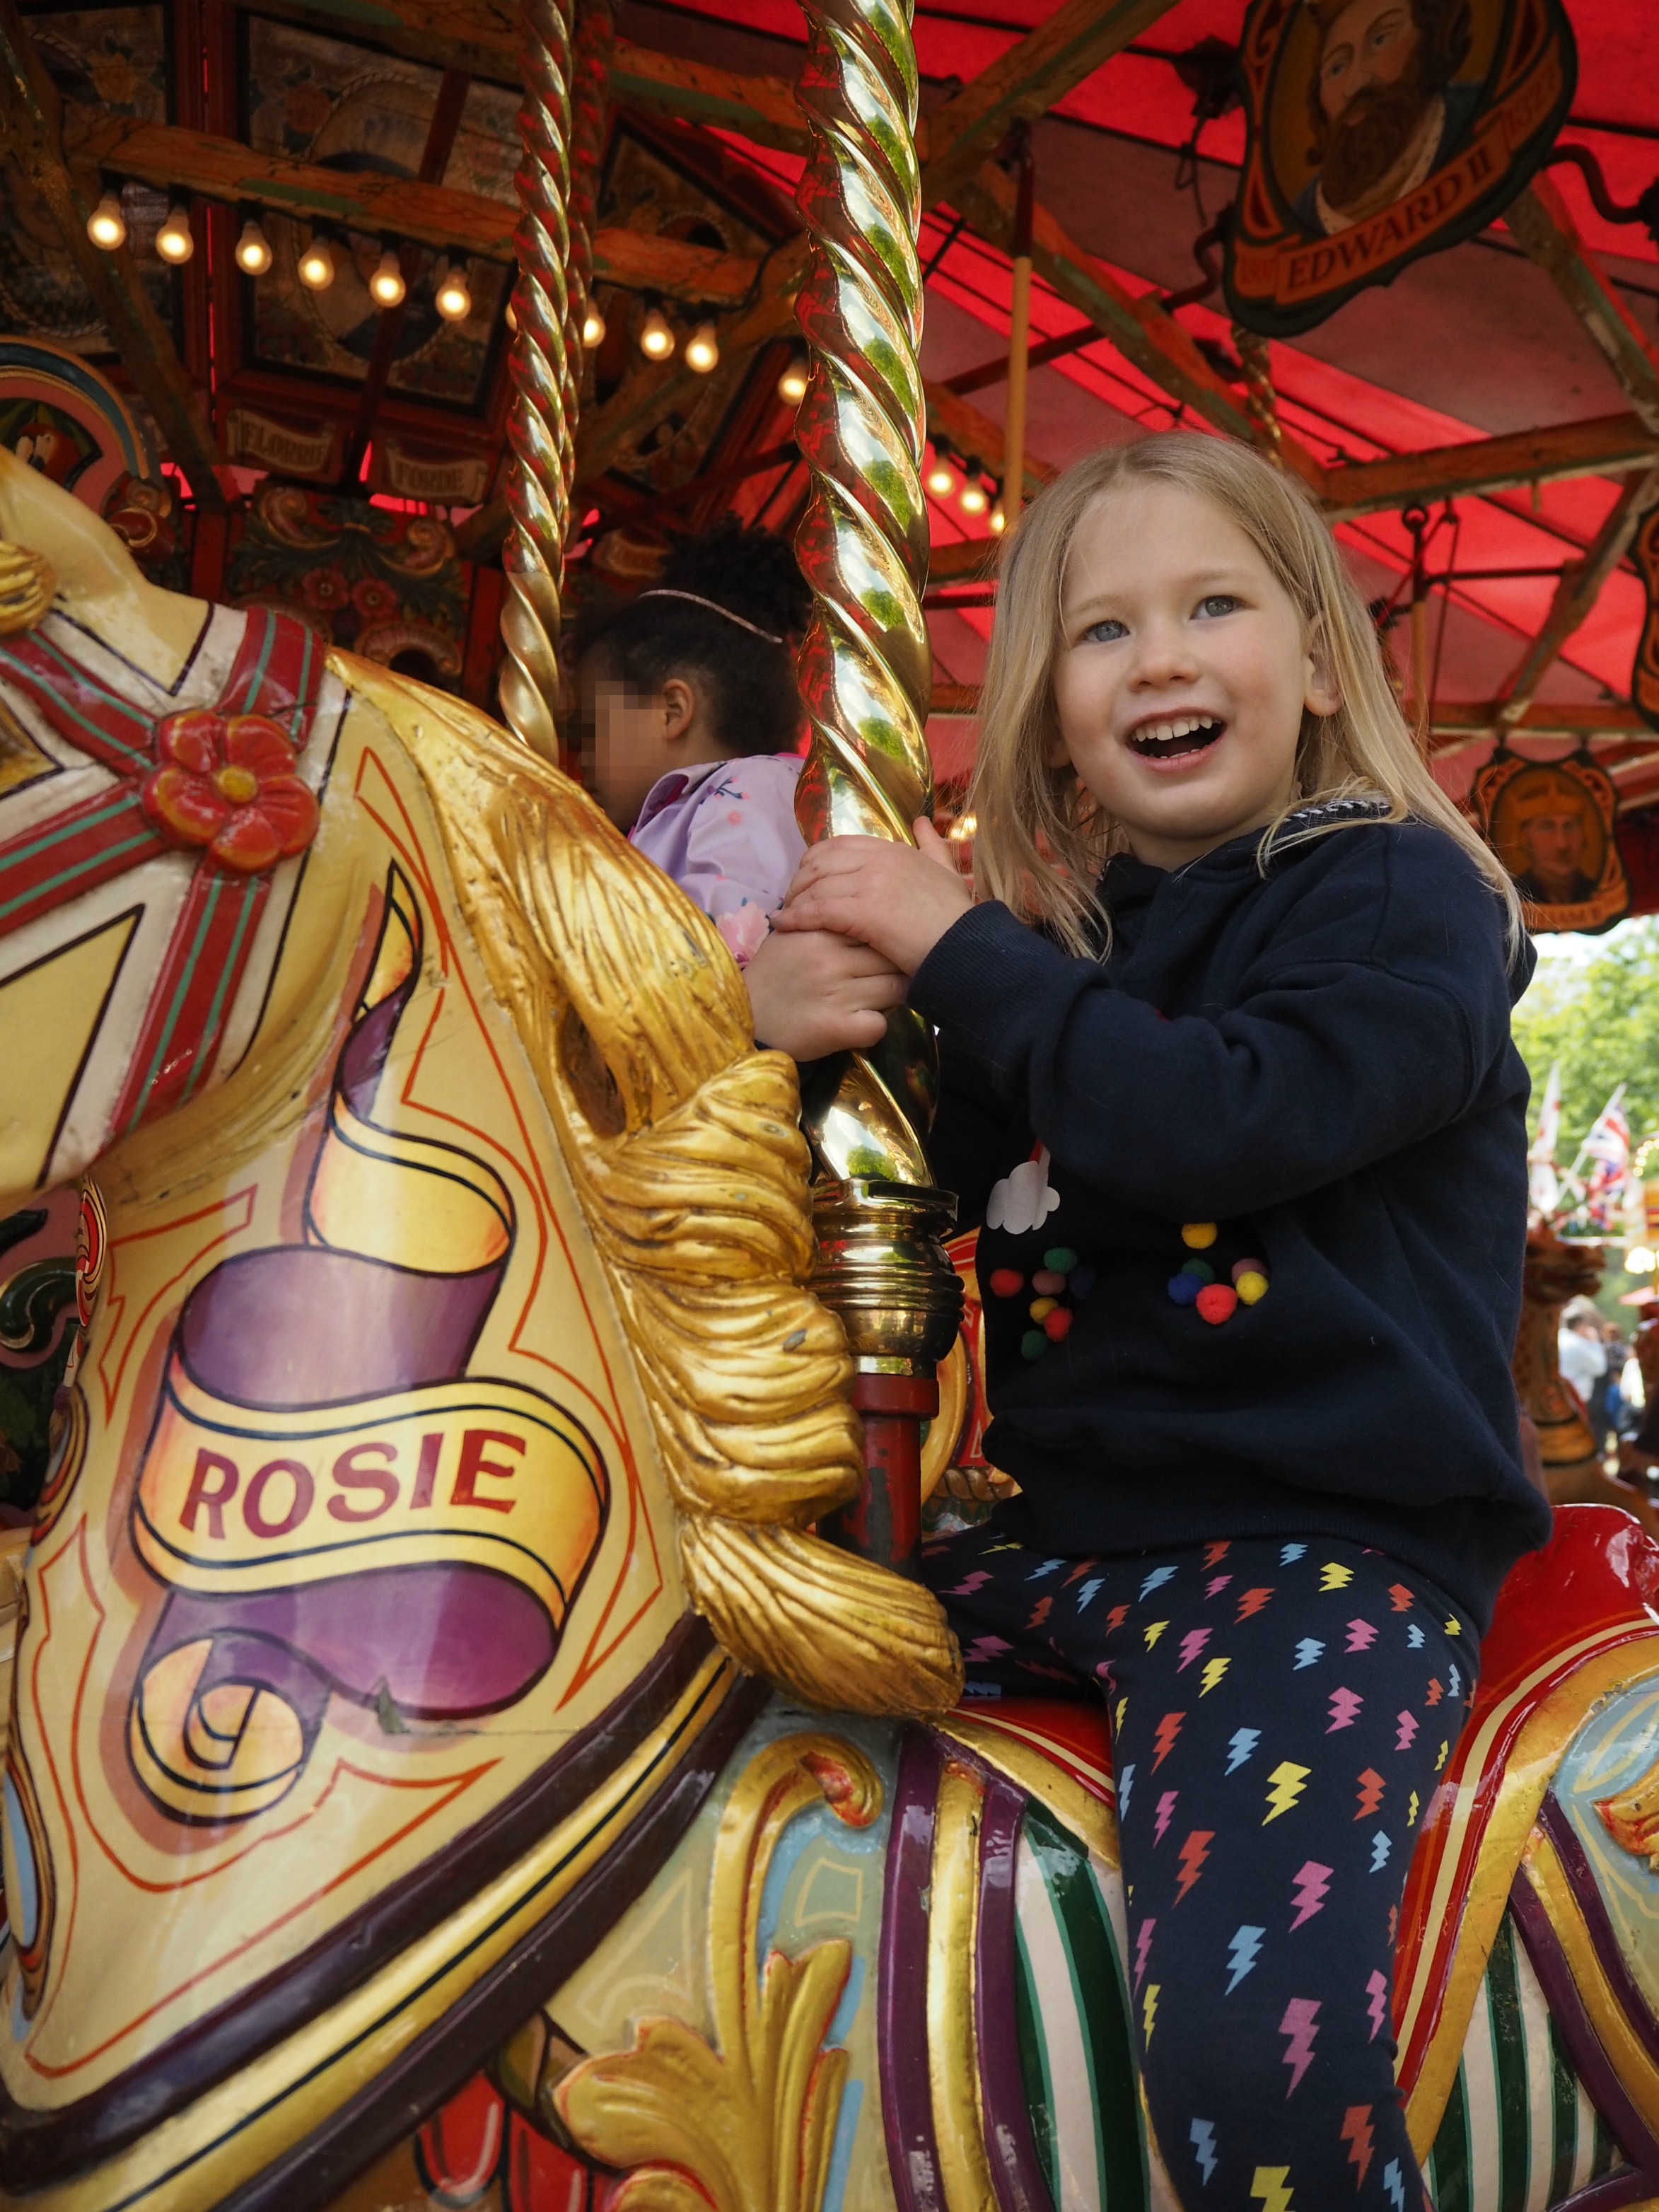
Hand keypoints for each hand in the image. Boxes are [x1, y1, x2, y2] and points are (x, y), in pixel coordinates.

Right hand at [745, 927, 906, 1058]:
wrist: (745, 1017)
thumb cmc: (771, 973)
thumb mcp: (791, 934)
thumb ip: (821, 917)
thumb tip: (860, 903)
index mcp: (819, 931)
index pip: (875, 925)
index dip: (885, 940)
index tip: (882, 951)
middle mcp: (830, 959)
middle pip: (891, 957)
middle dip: (894, 967)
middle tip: (884, 977)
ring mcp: (837, 994)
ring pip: (895, 989)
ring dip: (891, 996)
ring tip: (875, 999)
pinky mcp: (839, 1028)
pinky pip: (880, 1024)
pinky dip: (876, 1025)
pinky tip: (862, 1023)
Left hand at [772, 819, 971, 973]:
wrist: (967, 948)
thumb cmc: (957, 919)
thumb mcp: (947, 872)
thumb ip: (932, 846)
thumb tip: (921, 822)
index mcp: (894, 850)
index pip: (839, 845)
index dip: (816, 862)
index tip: (807, 881)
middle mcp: (879, 859)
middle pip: (820, 861)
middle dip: (800, 880)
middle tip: (790, 900)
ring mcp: (871, 883)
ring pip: (816, 885)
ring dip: (794, 900)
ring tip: (784, 916)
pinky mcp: (864, 911)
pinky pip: (818, 910)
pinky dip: (797, 917)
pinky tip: (785, 926)